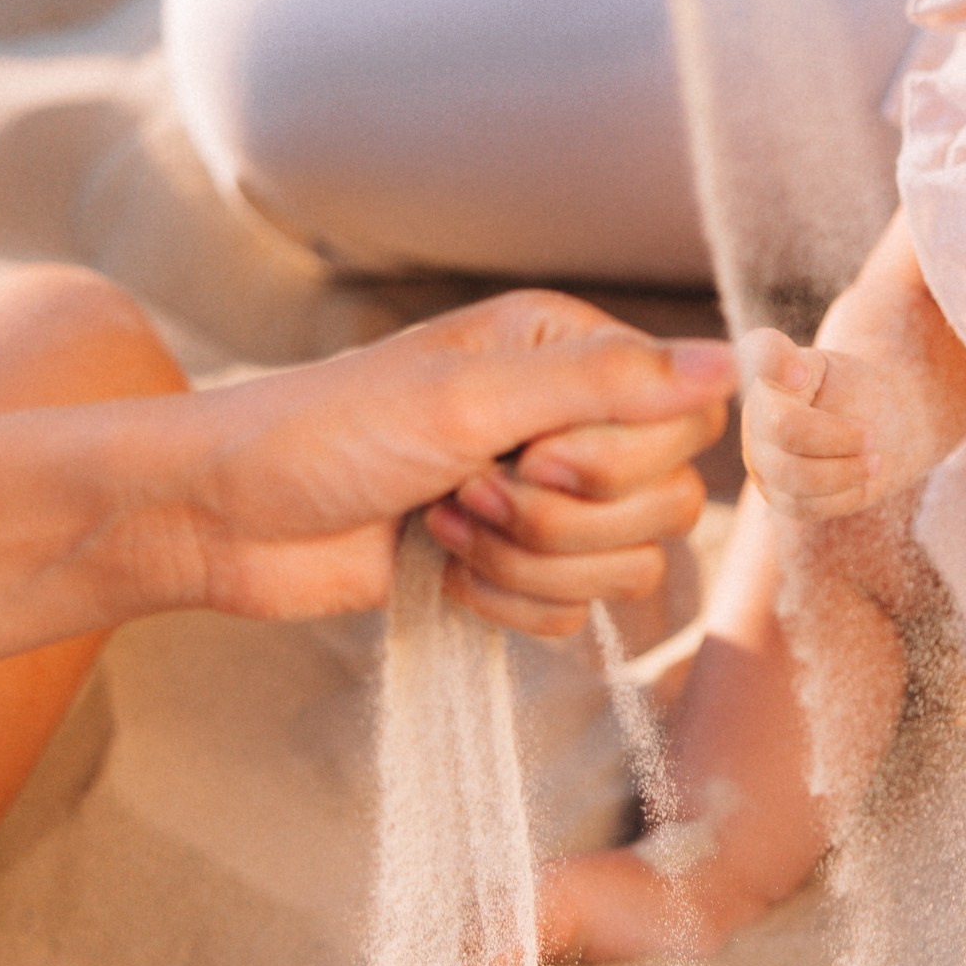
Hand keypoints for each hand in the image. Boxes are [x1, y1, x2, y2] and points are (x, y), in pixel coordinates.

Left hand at [170, 293, 732, 634]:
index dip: (621, 459)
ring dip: (527, 561)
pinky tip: (434, 567)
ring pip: (628, 567)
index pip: (689, 418)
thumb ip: (610, 383)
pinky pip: (573, 615)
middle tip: (465, 490)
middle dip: (560, 519)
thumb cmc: (325, 435)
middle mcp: (570, 418)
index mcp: (568, 350)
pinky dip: (503, 603)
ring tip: (442, 526)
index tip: (534, 455)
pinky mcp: (513, 567)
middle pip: (669, 500)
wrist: (223, 521)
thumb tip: (741, 358)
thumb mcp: (468, 399)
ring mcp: (544, 499)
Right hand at [739, 329, 900, 518]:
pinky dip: (841, 497)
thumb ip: (823, 374)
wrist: (875, 429)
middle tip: (872, 436)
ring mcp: (761, 456)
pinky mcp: (777, 494)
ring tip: (876, 462)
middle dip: (836, 438)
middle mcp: (757, 412)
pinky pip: (803, 506)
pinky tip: (862, 482)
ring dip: (843, 472)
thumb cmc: (859, 395)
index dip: (774, 362)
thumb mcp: (849, 372)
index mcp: (776, 371)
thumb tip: (793, 379)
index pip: (761, 352)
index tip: (802, 374)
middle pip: (784, 429)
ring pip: (791, 476)